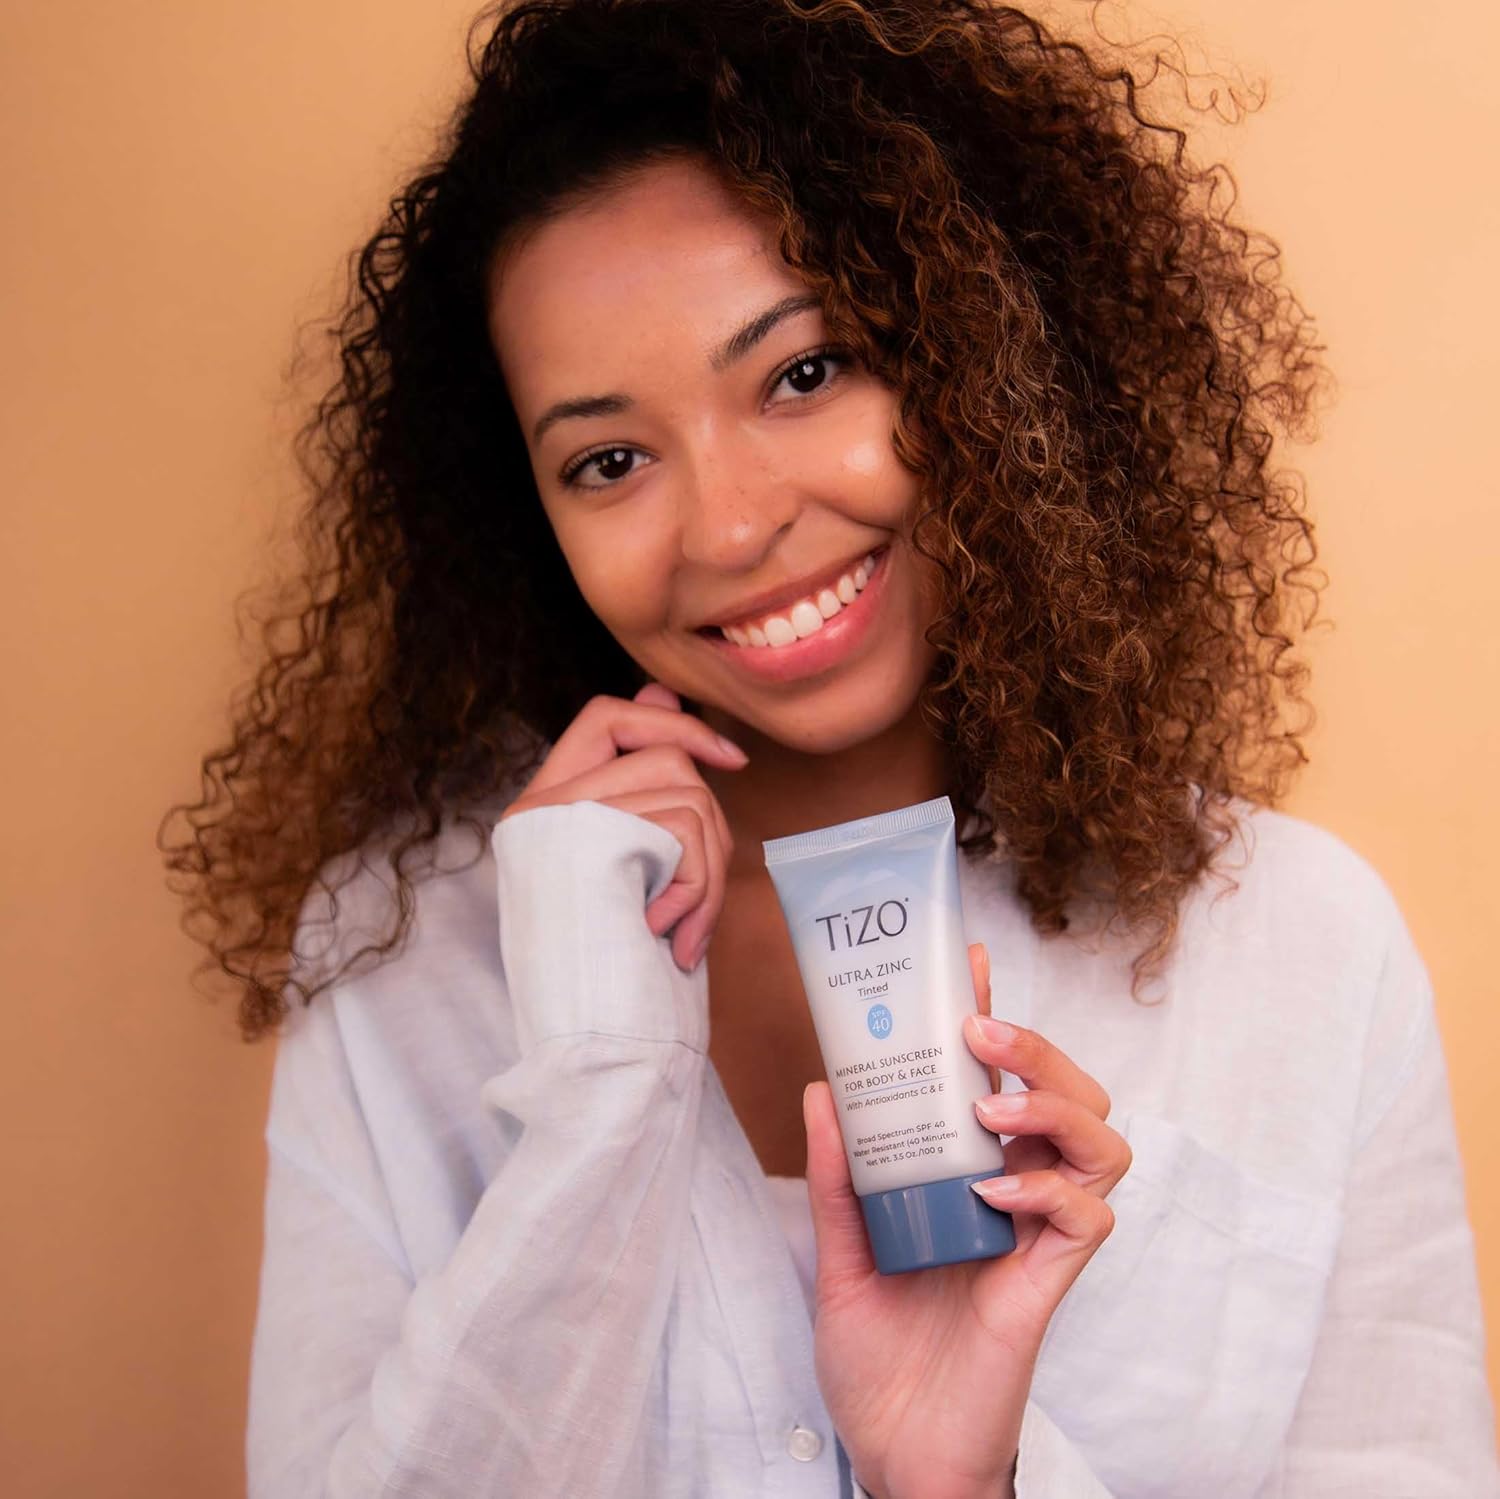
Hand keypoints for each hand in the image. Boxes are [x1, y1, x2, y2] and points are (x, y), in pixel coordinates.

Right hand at [497, 682, 747, 969]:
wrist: (592, 1054)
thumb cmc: (620, 977)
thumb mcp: (638, 874)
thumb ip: (643, 790)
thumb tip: (661, 687)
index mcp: (543, 811)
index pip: (608, 717)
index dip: (672, 722)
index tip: (731, 761)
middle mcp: (537, 806)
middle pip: (666, 756)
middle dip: (712, 830)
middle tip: (700, 906)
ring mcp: (554, 819)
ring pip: (686, 791)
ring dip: (709, 872)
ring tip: (685, 933)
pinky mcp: (579, 840)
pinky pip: (684, 823)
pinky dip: (699, 885)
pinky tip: (670, 936)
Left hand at [802, 942, 1130, 1498]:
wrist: (894, 1454)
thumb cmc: (877, 1357)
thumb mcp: (840, 1252)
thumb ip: (838, 1176)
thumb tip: (824, 1089)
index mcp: (972, 1175)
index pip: (1000, 1081)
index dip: (998, 1020)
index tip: (971, 964)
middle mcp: (1016, 1196)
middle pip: (1073, 1096)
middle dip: (1038, 1050)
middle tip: (980, 1035)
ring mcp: (1038, 1240)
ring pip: (1102, 1145)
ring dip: (1054, 1109)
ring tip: (992, 1109)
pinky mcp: (1048, 1287)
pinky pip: (1084, 1220)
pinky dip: (1046, 1192)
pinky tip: (992, 1192)